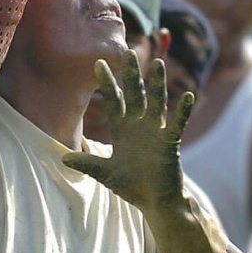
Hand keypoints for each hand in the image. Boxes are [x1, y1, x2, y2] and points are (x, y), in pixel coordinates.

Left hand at [62, 49, 193, 211]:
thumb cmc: (130, 185)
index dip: (107, 82)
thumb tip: (62, 158)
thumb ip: (87, 162)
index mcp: (122, 128)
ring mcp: (156, 131)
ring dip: (158, 84)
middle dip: (131, 74)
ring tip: (158, 64)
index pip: (114, 100)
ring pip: (157, 102)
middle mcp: (139, 124)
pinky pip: (178, 123)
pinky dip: (183, 110)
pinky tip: (189, 96)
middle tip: (128, 51)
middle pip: (135, 94)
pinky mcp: (170, 141)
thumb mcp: (104, 172)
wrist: (153, 201)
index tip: (98, 63)